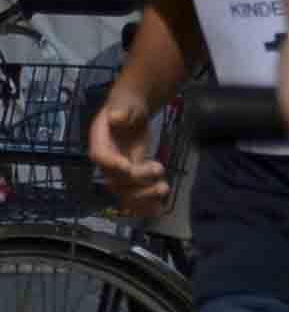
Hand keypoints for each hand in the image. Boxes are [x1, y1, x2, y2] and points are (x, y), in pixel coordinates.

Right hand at [84, 83, 169, 217]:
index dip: (111, 164)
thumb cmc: (128, 106)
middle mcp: (106, 160)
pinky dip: (145, 205)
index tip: (128, 166)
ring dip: (144, 196)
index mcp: (100, 140)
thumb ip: (121, 110)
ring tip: (164, 188)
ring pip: (124, 192)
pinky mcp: (130, 178)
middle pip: (114, 179)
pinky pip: (134, 196)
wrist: (132, 113)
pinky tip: (159, 209)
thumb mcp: (126, 103)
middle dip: (137, 179)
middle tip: (159, 169)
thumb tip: (115, 116)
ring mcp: (117, 172)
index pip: (100, 156)